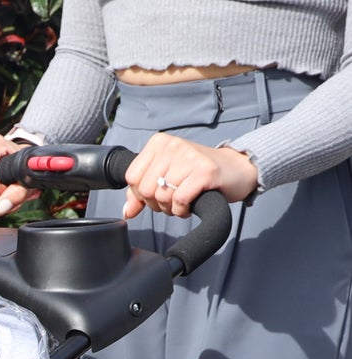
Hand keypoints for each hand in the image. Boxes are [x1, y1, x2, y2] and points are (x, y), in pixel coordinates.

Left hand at [122, 133, 259, 218]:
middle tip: (172, 199)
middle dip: (156, 203)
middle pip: (145, 189)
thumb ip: (140, 194)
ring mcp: (190, 157)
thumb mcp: (165, 178)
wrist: (235, 169)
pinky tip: (190, 205)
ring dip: (170, 208)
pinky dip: (181, 210)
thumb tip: (126, 212)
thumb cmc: (196, 174)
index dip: (141, 193)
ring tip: (183, 200)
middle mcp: (173, 145)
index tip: (158, 192)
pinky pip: (179, 200)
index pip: (131, 177)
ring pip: (161, 196)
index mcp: (159, 143)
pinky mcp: (204, 171)